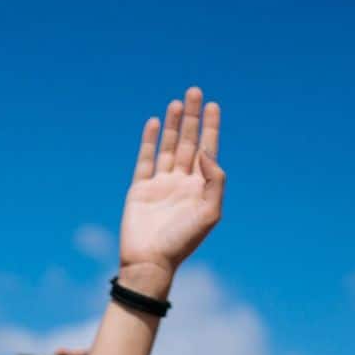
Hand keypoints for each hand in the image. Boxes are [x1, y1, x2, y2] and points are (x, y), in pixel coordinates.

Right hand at [116, 86, 224, 295]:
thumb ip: (214, 179)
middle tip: (194, 92)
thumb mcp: (210, 213)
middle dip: (192, 118)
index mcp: (200, 188)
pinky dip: (150, 141)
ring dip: (173, 125)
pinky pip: (145, 159)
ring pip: (168, 147)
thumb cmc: (182, 242)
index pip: (208, 150)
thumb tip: (204, 151)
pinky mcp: (140, 189)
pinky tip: (155, 123)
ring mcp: (160, 184)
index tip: (213, 105)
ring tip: (177, 102)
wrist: (150, 262)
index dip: (211, 127)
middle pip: (188, 142)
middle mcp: (181, 182)